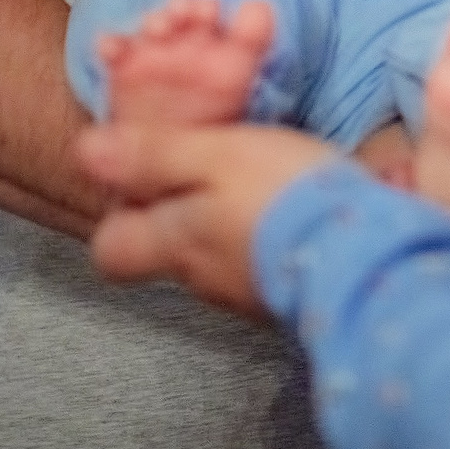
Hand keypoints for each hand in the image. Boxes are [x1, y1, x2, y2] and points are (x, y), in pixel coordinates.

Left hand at [77, 121, 335, 313]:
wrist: (367, 259)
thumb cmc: (283, 197)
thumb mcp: (216, 156)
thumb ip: (151, 155)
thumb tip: (82, 151)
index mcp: (174, 242)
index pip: (111, 251)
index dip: (117, 217)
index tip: (139, 182)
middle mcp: (201, 279)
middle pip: (168, 251)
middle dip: (180, 214)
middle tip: (212, 169)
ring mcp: (246, 295)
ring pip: (216, 257)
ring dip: (229, 225)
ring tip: (262, 184)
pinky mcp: (290, 297)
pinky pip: (262, 265)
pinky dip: (268, 239)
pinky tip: (296, 213)